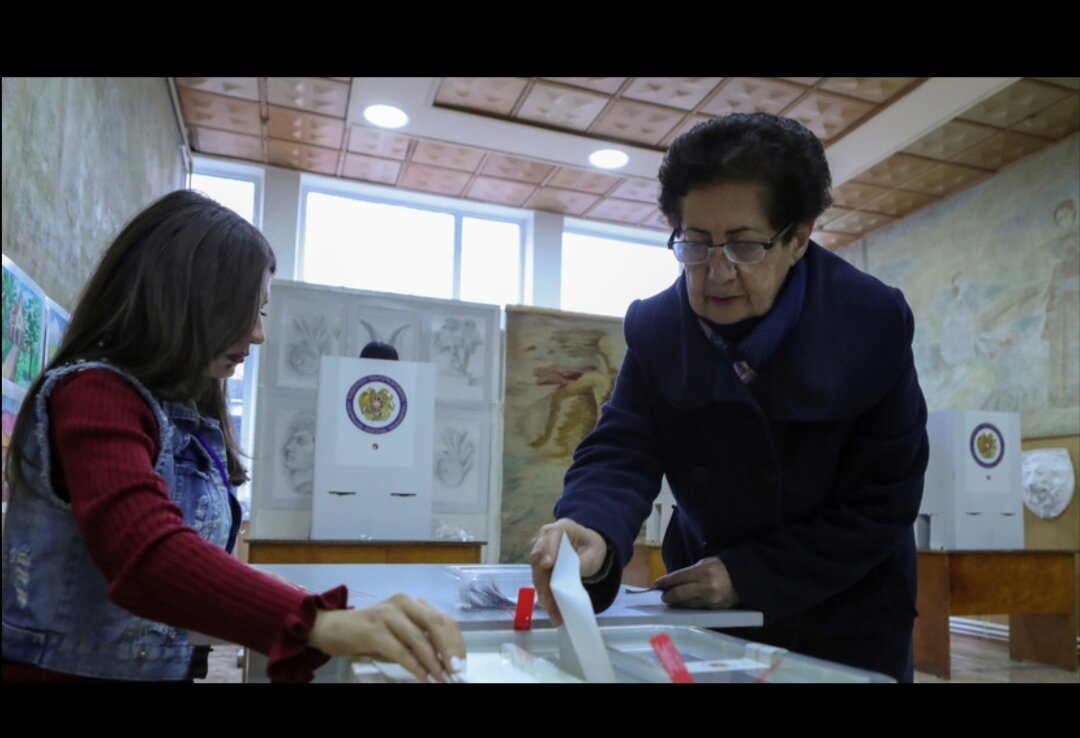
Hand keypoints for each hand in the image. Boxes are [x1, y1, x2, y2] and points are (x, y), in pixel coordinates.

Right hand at [308, 594, 465, 682]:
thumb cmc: (370, 633)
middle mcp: (403, 603)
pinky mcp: (373, 630)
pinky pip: (400, 650)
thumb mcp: (399, 632)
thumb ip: (420, 641)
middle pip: (437, 624)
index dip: (456, 642)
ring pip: (420, 638)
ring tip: (442, 678)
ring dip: (433, 662)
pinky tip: (422, 677)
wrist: (331, 628)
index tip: (462, 664)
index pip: (444, 619)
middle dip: (450, 649)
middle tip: (457, 671)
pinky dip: (414, 666)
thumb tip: (445, 662)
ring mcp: (387, 614)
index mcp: (414, 603)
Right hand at [529, 518, 607, 625]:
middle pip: (538, 558)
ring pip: (537, 574)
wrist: (588, 548)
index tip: (547, 565)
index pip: (551, 535)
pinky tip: (554, 612)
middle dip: (543, 581)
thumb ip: (581, 562)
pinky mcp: (540, 568)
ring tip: (554, 613)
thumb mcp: (594, 552)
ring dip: (544, 595)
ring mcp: (540, 554)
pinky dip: (547, 598)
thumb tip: (567, 578)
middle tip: (548, 601)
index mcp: (561, 528)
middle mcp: (545, 539)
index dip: (548, 550)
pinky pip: (541, 583)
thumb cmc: (591, 547)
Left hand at [654, 556, 739, 608]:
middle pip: (680, 593)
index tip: (658, 584)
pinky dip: (688, 606)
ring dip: (677, 603)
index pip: (678, 577)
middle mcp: (706, 586)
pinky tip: (683, 604)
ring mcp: (710, 599)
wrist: (744, 579)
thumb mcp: (705, 563)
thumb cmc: (723, 567)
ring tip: (671, 601)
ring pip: (687, 604)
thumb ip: (690, 572)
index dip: (666, 581)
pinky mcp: (714, 608)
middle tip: (663, 596)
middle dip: (669, 595)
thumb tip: (674, 580)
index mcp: (703, 571)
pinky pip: (697, 608)